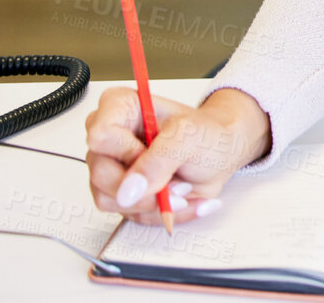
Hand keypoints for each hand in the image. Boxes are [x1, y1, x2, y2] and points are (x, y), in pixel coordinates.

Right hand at [85, 86, 269, 227]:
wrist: (223, 153)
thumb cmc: (208, 134)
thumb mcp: (189, 138)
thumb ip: (158, 161)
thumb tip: (128, 191)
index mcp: (121, 108)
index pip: (100, 135)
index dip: (127, 152)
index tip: (153, 154)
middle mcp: (110, 139)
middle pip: (101, 174)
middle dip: (144, 187)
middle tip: (176, 182)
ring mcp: (113, 168)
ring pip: (110, 199)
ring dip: (155, 202)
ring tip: (183, 188)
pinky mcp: (122, 193)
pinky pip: (128, 214)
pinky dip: (161, 212)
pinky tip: (182, 199)